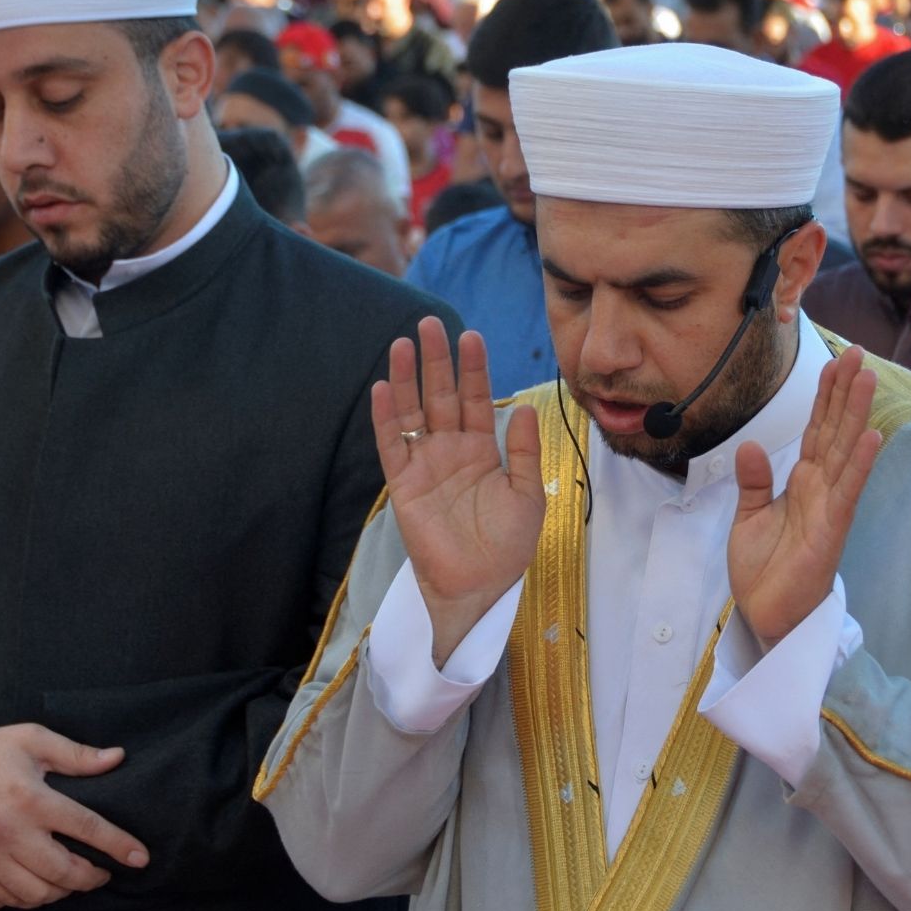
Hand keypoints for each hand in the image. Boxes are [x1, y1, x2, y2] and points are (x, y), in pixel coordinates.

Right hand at [0, 725, 149, 910]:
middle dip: (94, 878)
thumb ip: (76, 754)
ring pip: (38, 894)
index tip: (140, 857)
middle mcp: (11, 833)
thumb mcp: (31, 740)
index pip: (86, 828)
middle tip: (104, 872)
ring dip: (64, 891)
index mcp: (31, 799)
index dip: (118, 845)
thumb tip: (117, 758)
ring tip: (75, 878)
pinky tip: (44, 884)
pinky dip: (34, 898)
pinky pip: (10, 899)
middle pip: (65, 872)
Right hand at [372, 317, 544, 665]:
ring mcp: (425, 465)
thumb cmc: (506, 547)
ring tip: (402, 344)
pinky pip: (392, 445)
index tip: (472, 336)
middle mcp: (450, 451)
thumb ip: (524, 451)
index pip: (475, 399)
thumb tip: (524, 407)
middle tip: (429, 324)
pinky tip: (383, 388)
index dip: (473, 368)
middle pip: (441, 396)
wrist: (479, 586)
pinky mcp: (404, 484)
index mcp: (481, 451)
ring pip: (413, 412)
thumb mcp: (528, 495)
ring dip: (407, 379)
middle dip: (436, 361)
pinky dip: (386, 418)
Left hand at [728, 346, 882, 645]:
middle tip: (858, 353)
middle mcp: (821, 489)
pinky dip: (860, 464)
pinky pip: (847, 491)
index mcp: (802, 483)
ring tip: (867, 378)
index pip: (816, 431)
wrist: (766, 617)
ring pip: (845, 451)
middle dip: (845, 392)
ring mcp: (829, 507)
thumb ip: (753, 482)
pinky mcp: (831, 530)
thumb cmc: (764, 571)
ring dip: (856, 415)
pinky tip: (873, 437)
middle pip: (835, 431)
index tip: (835, 362)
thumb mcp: (748, 518)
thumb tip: (751, 445)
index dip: (825, 397)